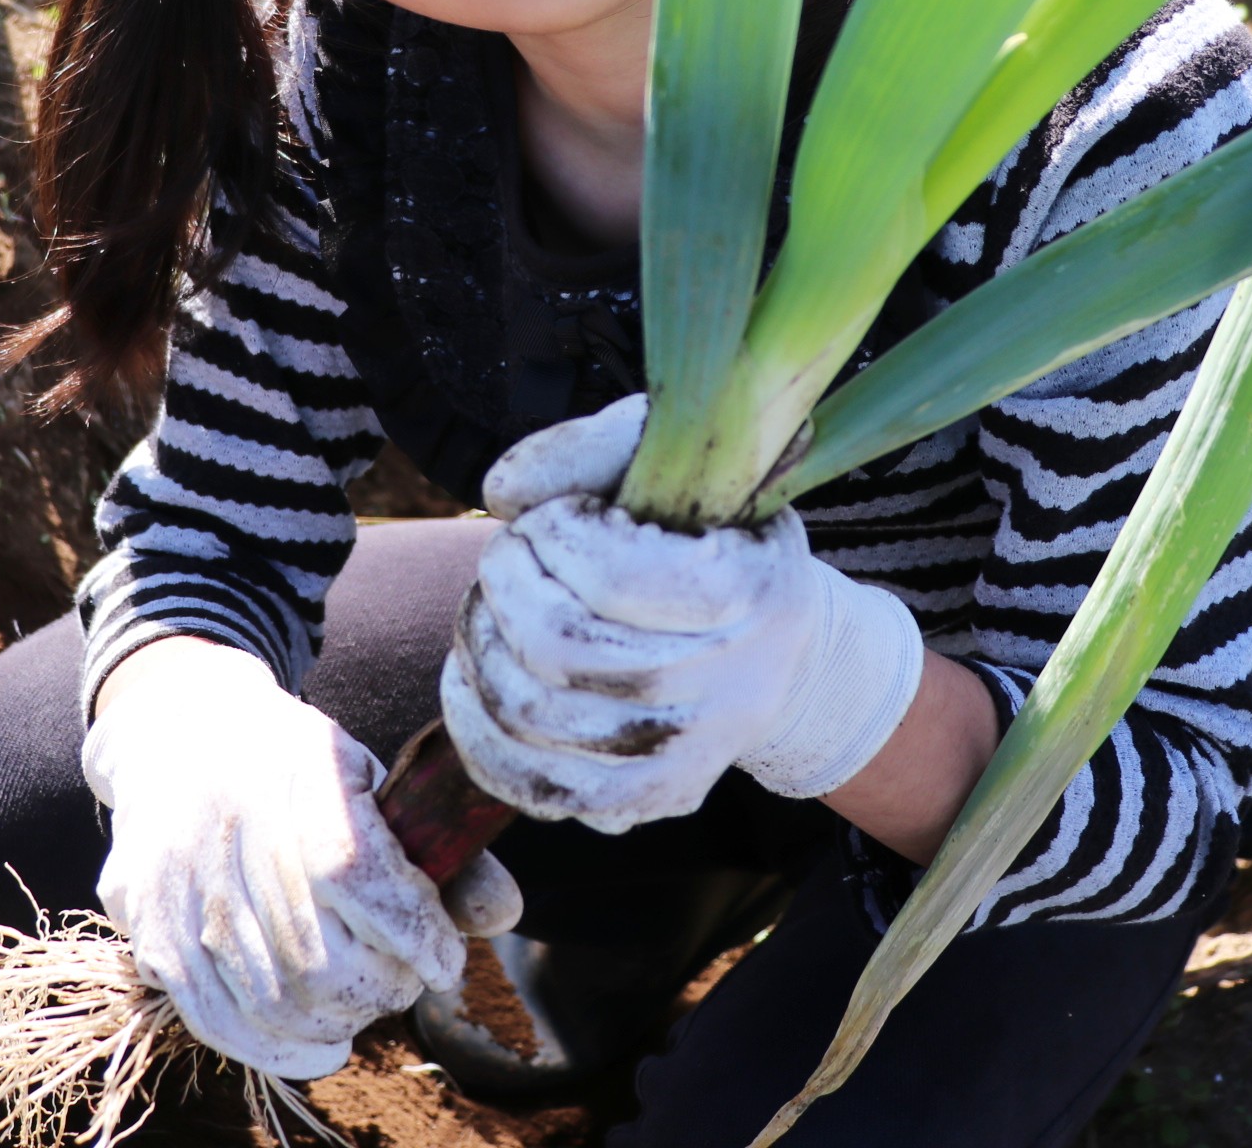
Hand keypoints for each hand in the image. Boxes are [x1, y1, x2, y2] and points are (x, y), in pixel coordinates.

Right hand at [84, 640, 521, 1077]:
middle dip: (384, 988)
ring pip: (276, 1003)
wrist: (181, 737)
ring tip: (367, 1001)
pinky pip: (221, 1021)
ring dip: (341, 1021)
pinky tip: (323, 1042)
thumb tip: (502, 914)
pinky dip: (281, 1049)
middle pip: (319, 960)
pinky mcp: (153, 930)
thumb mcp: (372, 777)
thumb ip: (441, 843)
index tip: (446, 962)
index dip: (412, 932)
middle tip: (406, 980)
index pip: (353, 871)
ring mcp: (182, 886)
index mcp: (294, 770)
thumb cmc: (298, 764)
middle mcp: (228, 828)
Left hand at [439, 394, 924, 832]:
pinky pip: (527, 783)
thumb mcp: (685, 465)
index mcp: (753, 593)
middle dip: (503, 584)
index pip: (611, 573)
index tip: (555, 515)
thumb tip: (501, 493)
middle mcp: (728, 689)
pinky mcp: (643, 802)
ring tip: (492, 605)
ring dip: (480, 644)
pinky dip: (476, 726)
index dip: (552, 532)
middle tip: (508, 553)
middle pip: (558, 647)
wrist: (779, 655)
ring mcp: (686, 758)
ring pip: (529, 714)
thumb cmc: (712, 540)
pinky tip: (472, 675)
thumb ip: (595, 448)